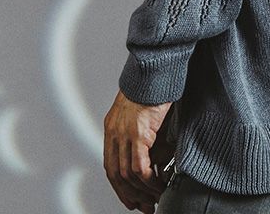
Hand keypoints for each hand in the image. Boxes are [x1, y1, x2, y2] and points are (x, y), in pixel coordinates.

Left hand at [103, 89, 174, 212]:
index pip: (111, 166)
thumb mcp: (141, 112)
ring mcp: (124, 133)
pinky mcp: (137, 134)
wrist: (155, 69)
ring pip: (127, 175)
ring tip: (155, 197)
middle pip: (116, 174)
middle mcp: (114, 132)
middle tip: (144, 206)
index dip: (120, 186)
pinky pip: (139, 167)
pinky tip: (158, 184)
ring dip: (142, 191)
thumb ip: (142, 134)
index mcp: (112, 126)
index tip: (131, 199)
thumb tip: (155, 158)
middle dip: (130, 195)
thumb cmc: (153, 86)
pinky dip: (148, 181)